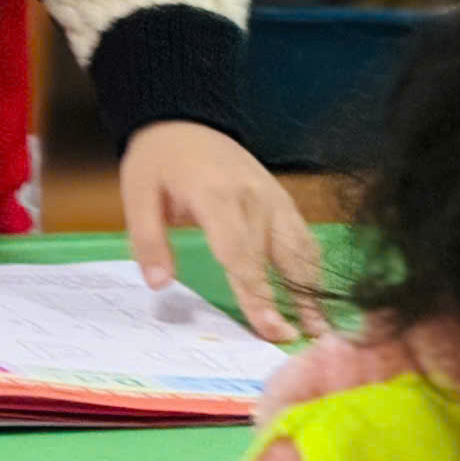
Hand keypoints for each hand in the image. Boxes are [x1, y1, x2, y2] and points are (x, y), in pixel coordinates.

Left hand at [119, 121, 326, 343]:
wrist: (185, 118)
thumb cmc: (159, 160)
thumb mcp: (137, 193)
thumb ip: (147, 239)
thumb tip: (159, 284)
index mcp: (216, 195)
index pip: (240, 254)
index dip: (257, 294)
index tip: (269, 329)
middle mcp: (253, 197)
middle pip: (276, 257)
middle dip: (291, 302)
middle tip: (301, 342)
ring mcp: (274, 196)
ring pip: (301, 247)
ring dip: (313, 288)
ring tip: (322, 328)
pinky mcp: (283, 198)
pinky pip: (303, 236)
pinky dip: (313, 267)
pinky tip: (317, 295)